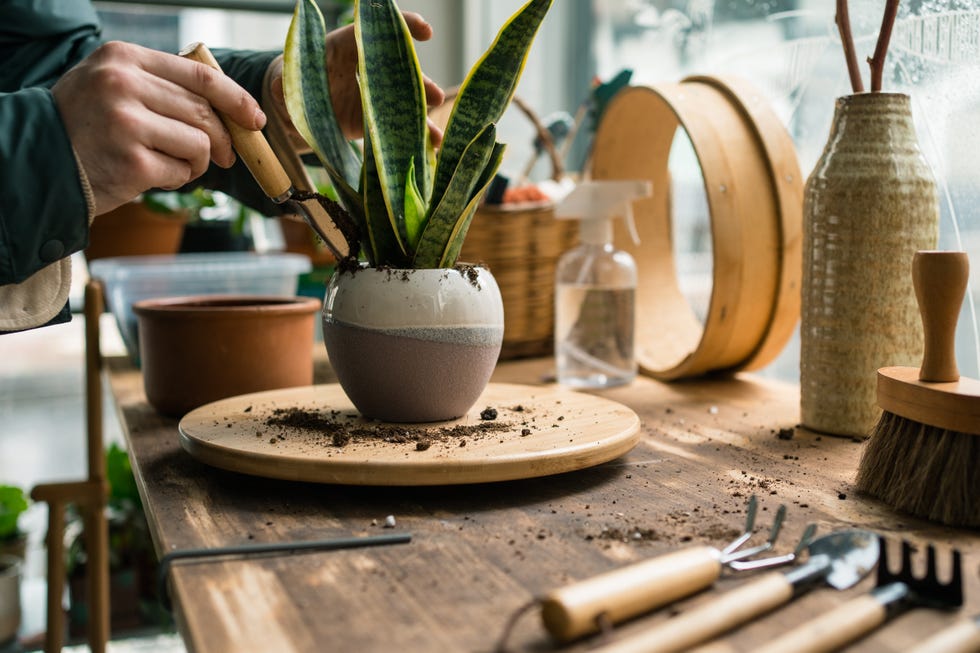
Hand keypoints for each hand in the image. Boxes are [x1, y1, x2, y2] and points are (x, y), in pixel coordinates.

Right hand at [52, 40, 266, 214]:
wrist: (40, 161)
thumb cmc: (87, 125)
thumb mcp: (114, 85)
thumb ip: (162, 86)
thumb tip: (229, 107)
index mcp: (124, 58)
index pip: (200, 76)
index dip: (236, 99)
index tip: (254, 118)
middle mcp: (124, 84)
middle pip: (204, 113)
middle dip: (223, 139)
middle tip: (224, 156)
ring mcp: (127, 123)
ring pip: (199, 143)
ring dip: (197, 162)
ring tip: (174, 164)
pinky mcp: (132, 162)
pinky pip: (182, 172)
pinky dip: (177, 179)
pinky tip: (152, 175)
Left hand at [266, 11, 445, 145]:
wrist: (292, 110)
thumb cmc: (288, 85)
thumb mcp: (283, 82)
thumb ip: (285, 83)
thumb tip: (281, 87)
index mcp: (344, 47)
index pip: (374, 33)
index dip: (402, 27)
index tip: (425, 31)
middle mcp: (364, 69)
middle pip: (396, 71)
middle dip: (418, 83)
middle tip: (435, 95)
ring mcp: (371, 96)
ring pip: (401, 102)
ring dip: (420, 117)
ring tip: (435, 136)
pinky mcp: (372, 122)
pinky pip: (394, 128)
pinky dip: (410, 139)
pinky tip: (426, 150)